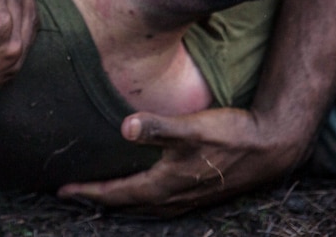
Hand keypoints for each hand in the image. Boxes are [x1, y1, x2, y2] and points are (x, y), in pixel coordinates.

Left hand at [58, 107, 306, 215]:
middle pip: (127, 206)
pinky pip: (160, 204)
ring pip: (145, 208)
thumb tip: (125, 128)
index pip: (118, 194)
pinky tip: (144, 190)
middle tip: (74, 195)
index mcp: (165, 186)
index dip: (89, 193)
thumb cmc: (232, 135)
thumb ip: (159, 127)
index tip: (63, 191)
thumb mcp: (193, 127)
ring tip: (103, 195)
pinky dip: (143, 200)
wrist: (271, 146)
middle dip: (100, 201)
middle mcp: (174, 199)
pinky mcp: (200, 194)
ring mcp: (189, 199)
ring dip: (122, 202)